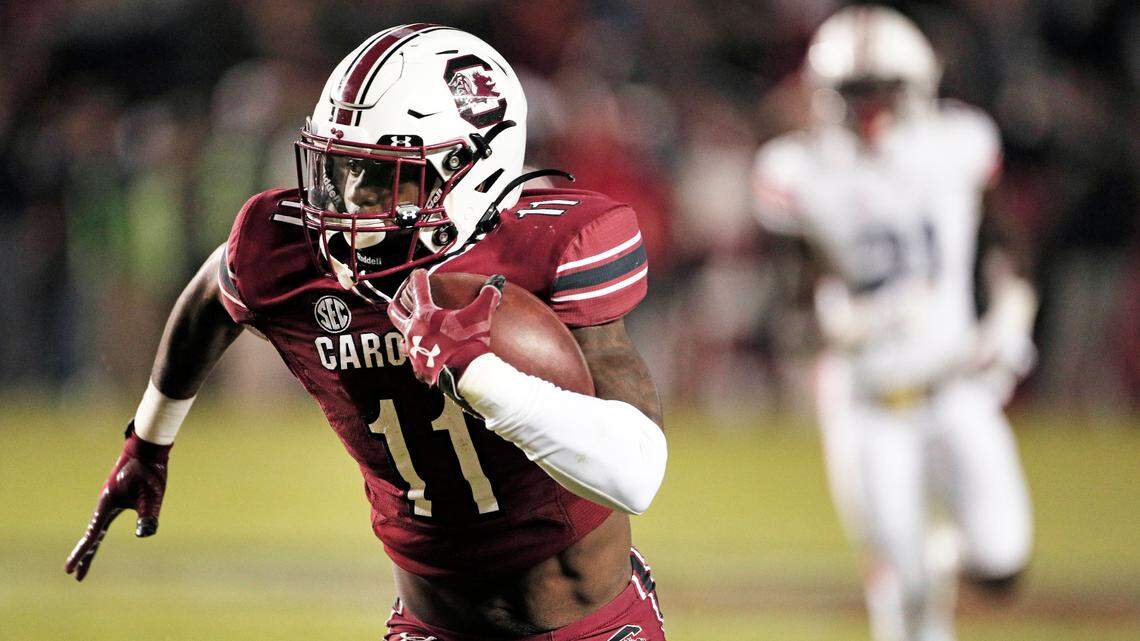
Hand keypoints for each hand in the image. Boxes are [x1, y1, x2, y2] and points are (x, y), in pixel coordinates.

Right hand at [65, 424, 170, 580]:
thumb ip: (147, 514)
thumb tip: (145, 534)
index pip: (93, 535)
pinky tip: (99, 536)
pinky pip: (104, 519)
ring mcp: (110, 500)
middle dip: (86, 555)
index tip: (69, 571)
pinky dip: (99, 532)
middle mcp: (105, 504)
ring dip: (91, 544)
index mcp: (107, 505)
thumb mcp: (151, 494)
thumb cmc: (149, 470)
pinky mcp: (117, 495)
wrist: (148, 448)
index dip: (83, 554)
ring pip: (97, 528)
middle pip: (93, 535)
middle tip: (76, 576)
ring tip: (85, 560)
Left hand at [387, 269, 502, 386]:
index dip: (418, 277)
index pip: (418, 288)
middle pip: (396, 312)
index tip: (419, 273)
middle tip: (397, 300)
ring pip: (401, 334)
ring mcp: (413, 347)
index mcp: (425, 314)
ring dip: (404, 328)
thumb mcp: (481, 314)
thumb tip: (494, 287)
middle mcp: (413, 329)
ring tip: (408, 327)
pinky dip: (412, 350)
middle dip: (396, 304)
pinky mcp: (417, 363)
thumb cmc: (469, 339)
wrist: (465, 368)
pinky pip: (410, 355)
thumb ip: (488, 296)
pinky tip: (416, 351)